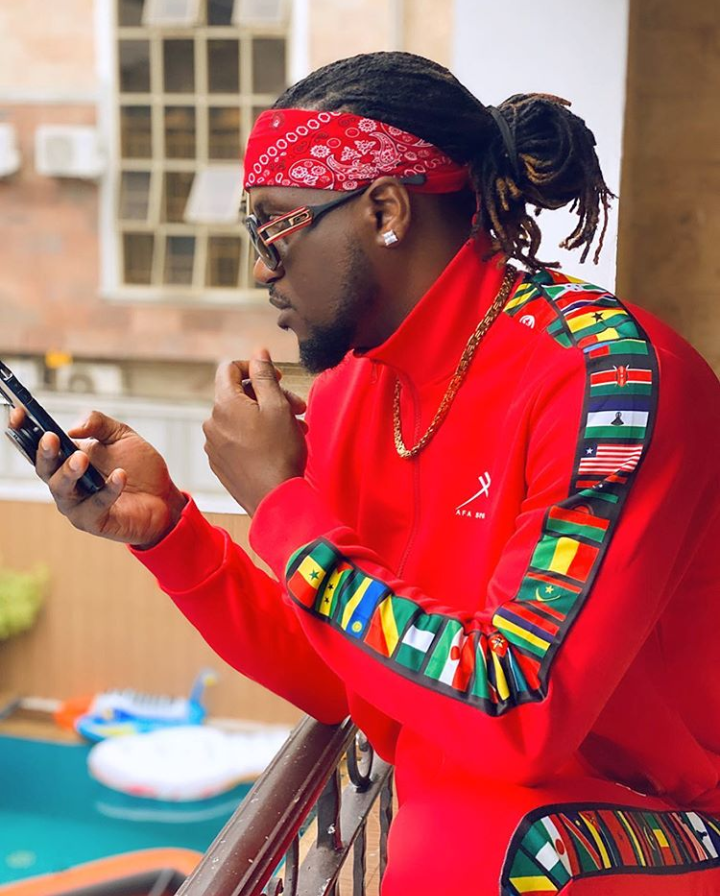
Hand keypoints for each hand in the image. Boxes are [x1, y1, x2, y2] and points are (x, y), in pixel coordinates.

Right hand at [9, 407, 186, 547]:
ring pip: (61, 489)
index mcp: (66, 458)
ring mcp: (76, 504)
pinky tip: (120, 476)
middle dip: (45, 452)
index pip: (37, 445)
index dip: (23, 430)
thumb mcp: (121, 435)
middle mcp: (66, 482)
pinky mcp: (93, 521)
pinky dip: (107, 490)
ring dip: (69, 472)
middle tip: (51, 439)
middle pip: (44, 468)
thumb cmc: (138, 467)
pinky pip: (94, 506)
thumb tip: (74, 426)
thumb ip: (98, 423)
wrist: (164, 496)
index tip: (18, 413)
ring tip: (82, 459)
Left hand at [203, 349, 307, 514]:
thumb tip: (258, 352)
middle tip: (298, 407)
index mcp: (223, 404)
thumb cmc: (280, 452)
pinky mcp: (220, 463)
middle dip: (268, 395)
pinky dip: (256, 435)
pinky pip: (236, 439)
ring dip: (266, 417)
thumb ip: (265, 375)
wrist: (275, 500)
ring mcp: (213, 445)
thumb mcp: (278, 406)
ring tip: (295, 429)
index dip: (255, 366)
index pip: (229, 368)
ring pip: (240, 418)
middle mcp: (212, 422)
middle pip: (238, 395)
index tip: (277, 377)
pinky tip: (278, 445)